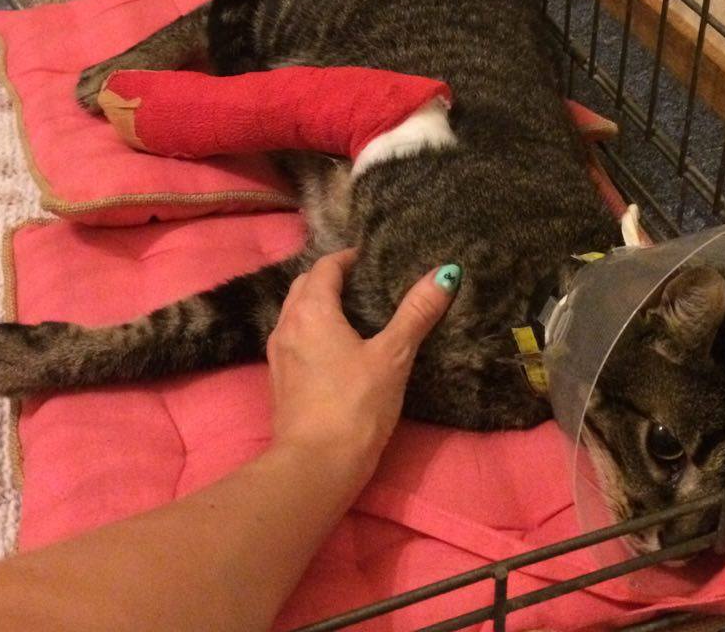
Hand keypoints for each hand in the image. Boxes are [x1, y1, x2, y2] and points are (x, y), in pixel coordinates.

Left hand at [266, 250, 461, 485]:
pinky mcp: (278, 379)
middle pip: (304, 286)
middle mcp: (287, 324)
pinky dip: (311, 328)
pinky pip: (293, 337)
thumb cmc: (356, 405)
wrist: (315, 466)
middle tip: (363, 281)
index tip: (370, 258)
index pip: (325, 267)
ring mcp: (278, 353)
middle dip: (330, 277)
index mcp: (311, 310)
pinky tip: (334, 347)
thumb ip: (416, 313)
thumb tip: (446, 273)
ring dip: (318, 303)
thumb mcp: (393, 356)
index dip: (347, 258)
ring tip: (352, 311)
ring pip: (295, 312)